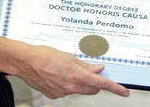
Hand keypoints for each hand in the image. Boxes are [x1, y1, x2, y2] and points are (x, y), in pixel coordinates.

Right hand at [0, 37, 128, 99]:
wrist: (25, 62)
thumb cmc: (43, 54)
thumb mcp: (67, 55)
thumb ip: (84, 64)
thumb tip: (97, 69)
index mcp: (76, 75)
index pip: (101, 84)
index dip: (115, 88)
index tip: (124, 91)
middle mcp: (71, 87)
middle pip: (91, 88)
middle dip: (94, 82)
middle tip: (90, 71)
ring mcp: (62, 93)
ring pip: (78, 89)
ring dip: (78, 81)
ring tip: (65, 68)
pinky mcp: (54, 95)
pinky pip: (66, 90)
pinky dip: (65, 83)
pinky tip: (56, 73)